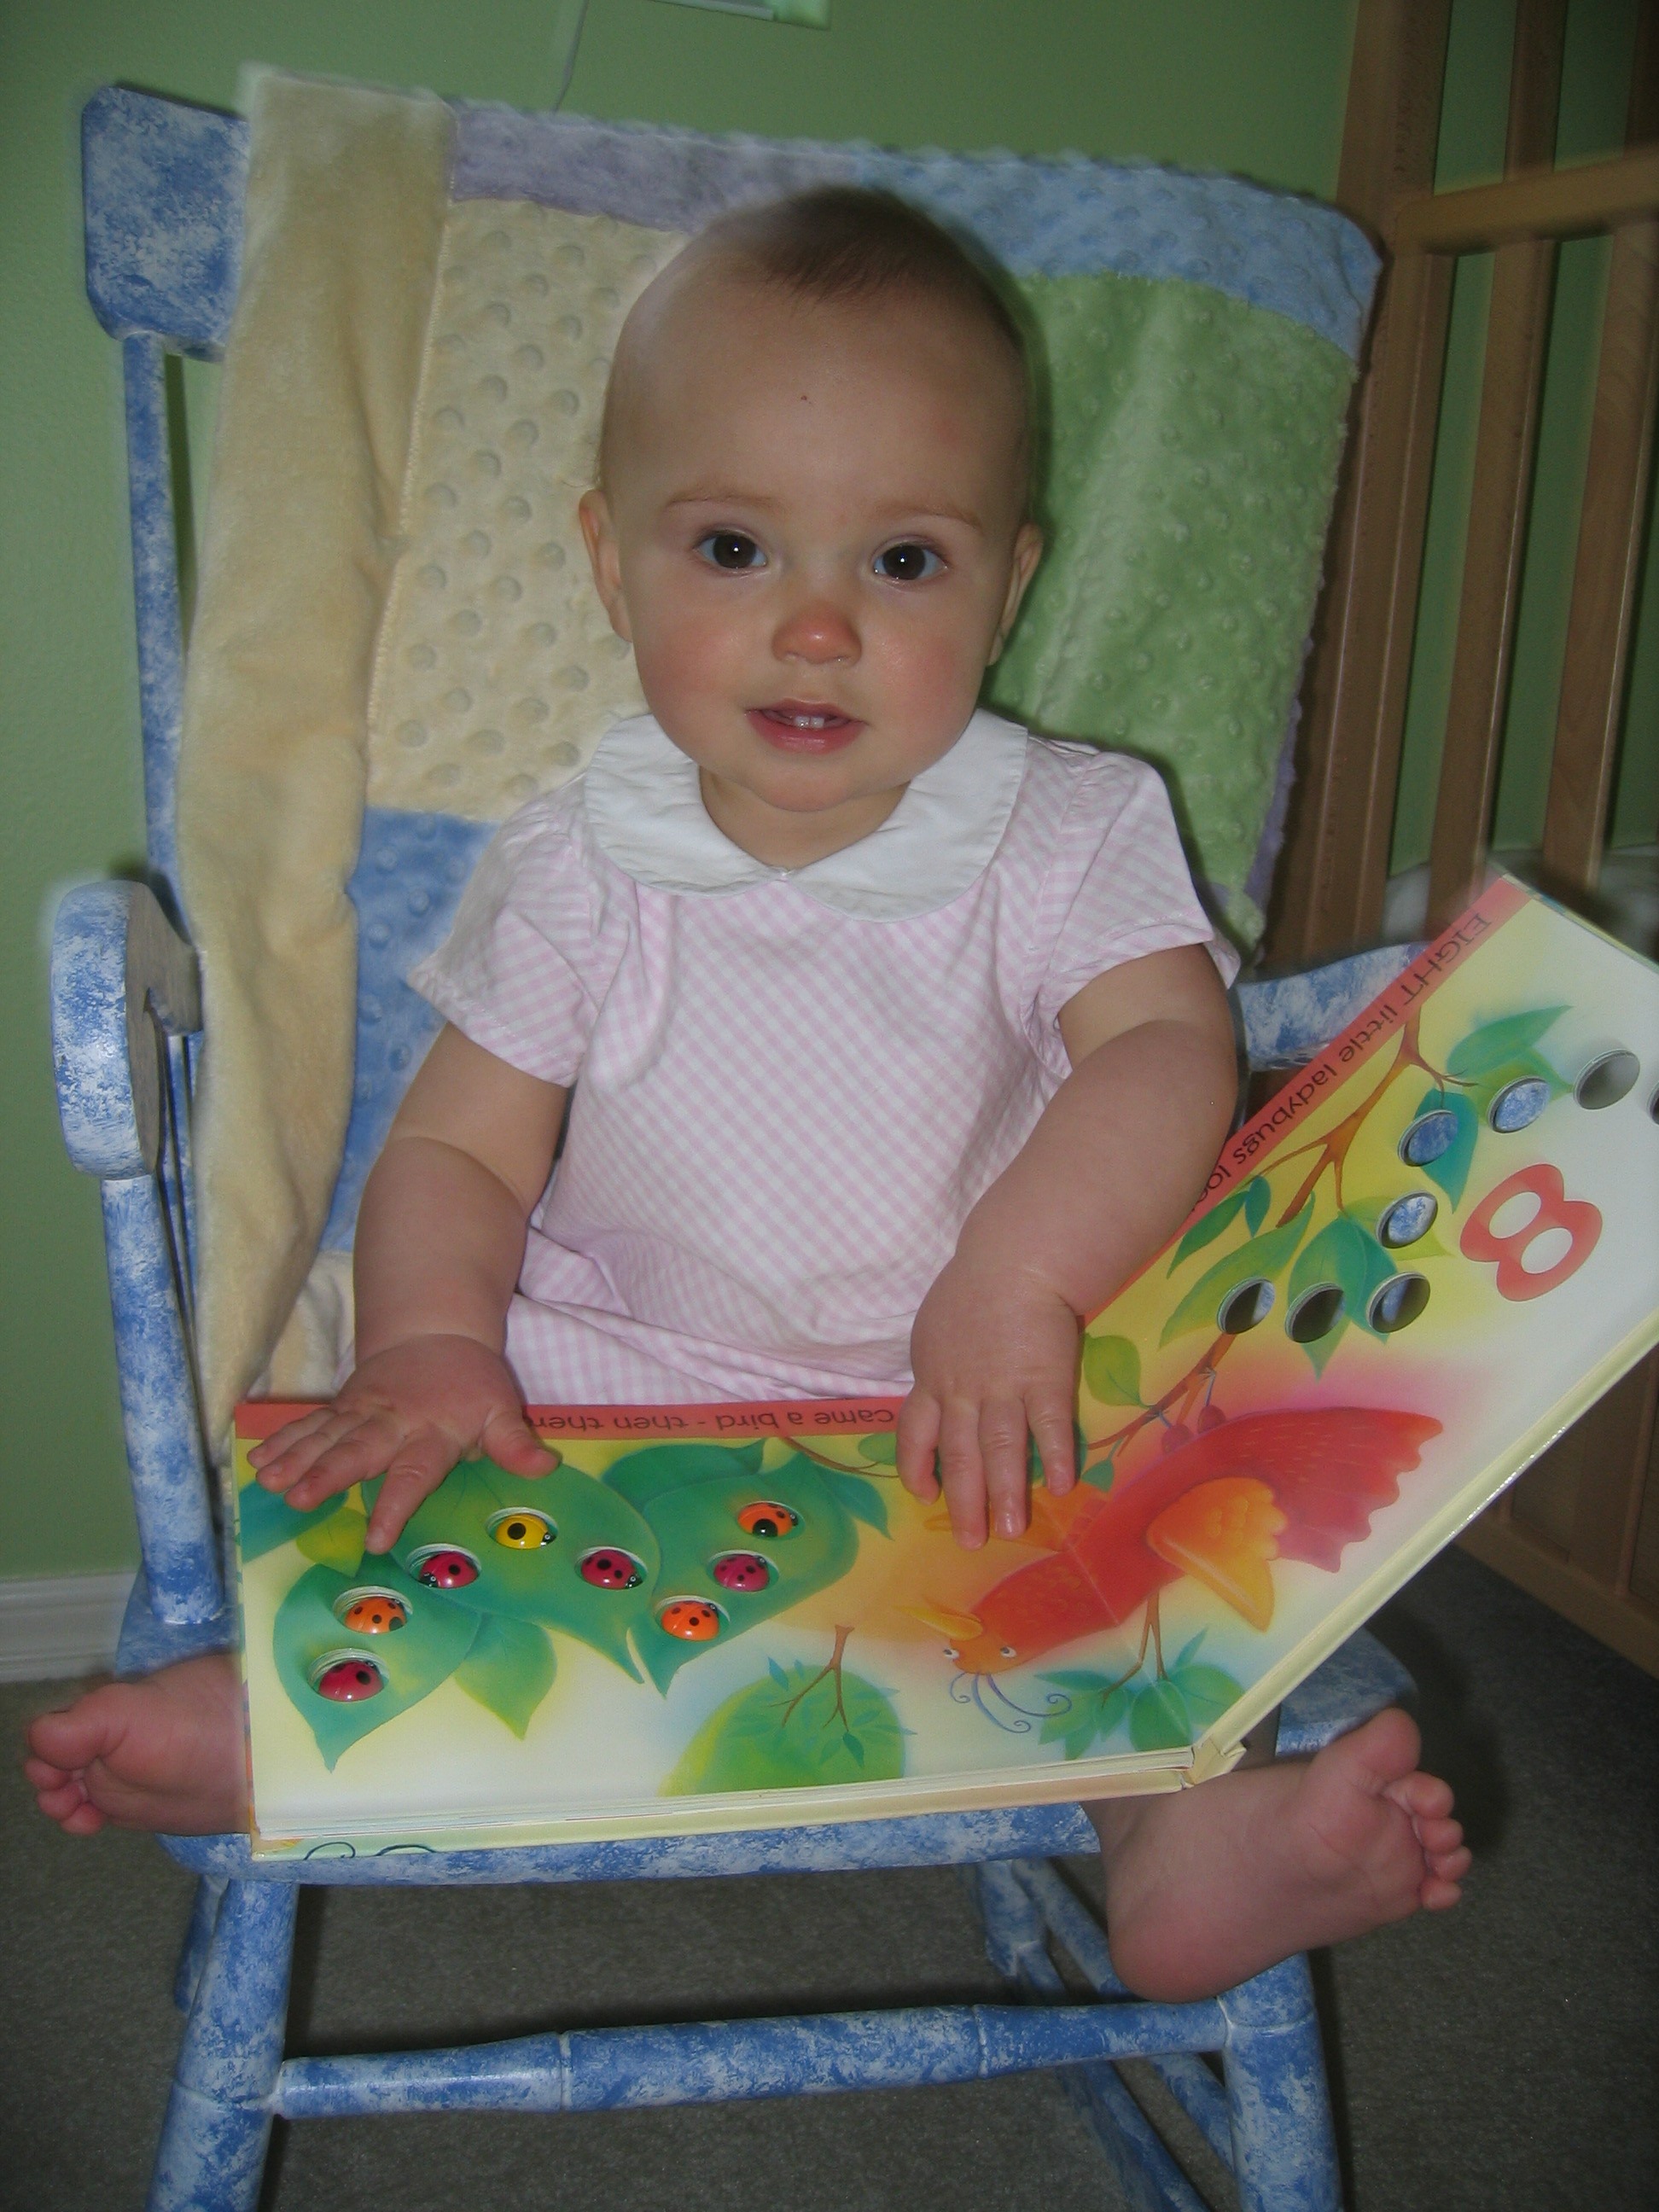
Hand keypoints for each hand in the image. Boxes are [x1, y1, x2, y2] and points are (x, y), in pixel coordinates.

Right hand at [247, 1334, 551, 1551]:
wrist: (436, 1331)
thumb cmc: (472, 1384)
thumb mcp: (502, 1409)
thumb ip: (515, 1443)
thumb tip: (545, 1468)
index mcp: (432, 1432)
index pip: (414, 1473)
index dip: (396, 1505)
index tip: (377, 1538)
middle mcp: (391, 1423)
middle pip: (358, 1451)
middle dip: (328, 1474)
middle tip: (299, 1498)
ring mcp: (362, 1413)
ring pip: (326, 1437)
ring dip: (297, 1459)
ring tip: (270, 1482)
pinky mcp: (342, 1407)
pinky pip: (311, 1425)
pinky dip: (285, 1441)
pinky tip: (259, 1462)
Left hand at [897, 1252, 1080, 1549]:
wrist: (1016, 1257)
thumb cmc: (975, 1285)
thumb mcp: (937, 1326)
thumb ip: (938, 1362)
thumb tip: (940, 1389)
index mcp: (933, 1376)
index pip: (916, 1432)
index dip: (919, 1467)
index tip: (926, 1494)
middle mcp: (963, 1390)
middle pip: (960, 1454)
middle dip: (965, 1500)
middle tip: (971, 1542)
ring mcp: (1004, 1386)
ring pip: (1001, 1449)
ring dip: (1006, 1492)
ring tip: (1012, 1529)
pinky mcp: (1045, 1379)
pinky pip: (1049, 1426)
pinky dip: (1053, 1457)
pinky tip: (1060, 1485)